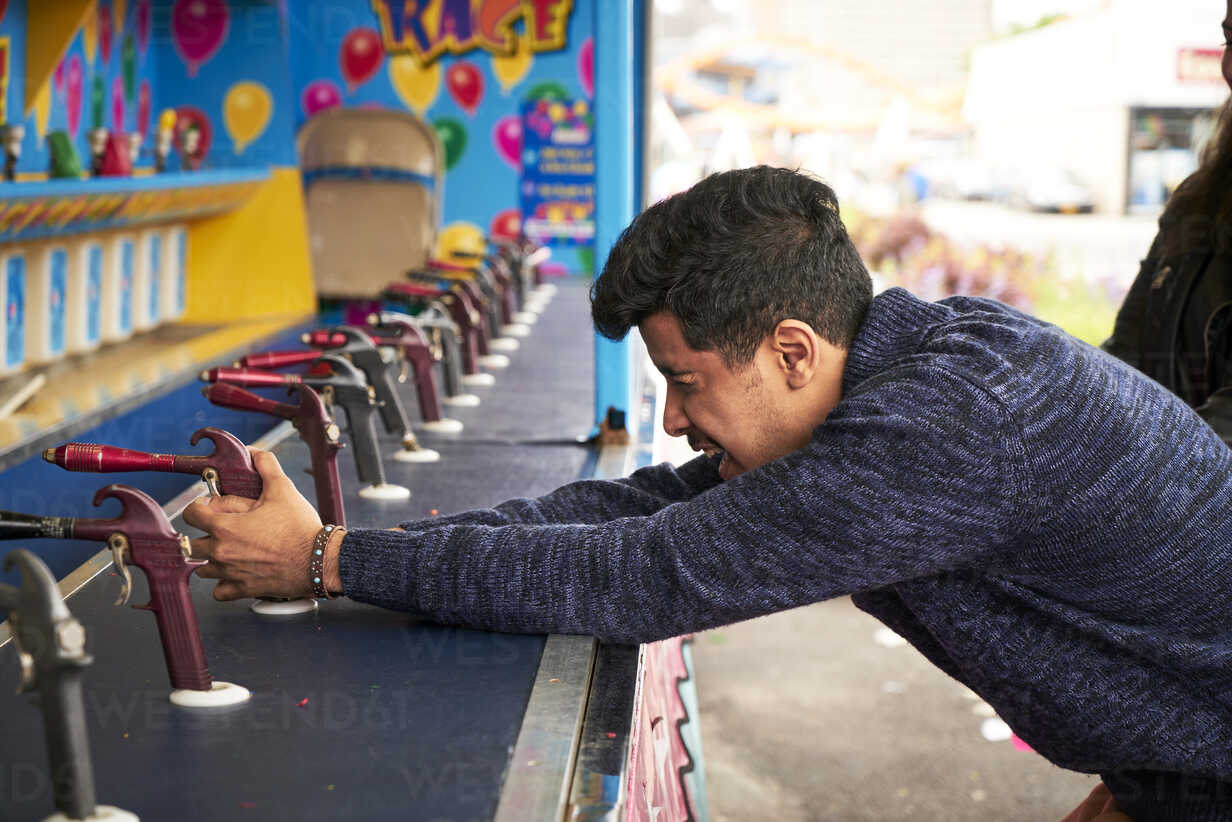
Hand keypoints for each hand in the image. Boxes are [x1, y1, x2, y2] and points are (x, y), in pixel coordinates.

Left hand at [182, 449, 321, 600]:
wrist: (319, 560)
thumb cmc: (299, 527)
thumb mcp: (283, 489)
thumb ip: (266, 466)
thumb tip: (254, 452)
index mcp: (225, 526)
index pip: (190, 514)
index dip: (199, 506)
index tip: (211, 507)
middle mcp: (221, 551)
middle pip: (192, 544)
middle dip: (205, 534)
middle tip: (225, 529)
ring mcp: (230, 573)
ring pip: (203, 568)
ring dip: (212, 559)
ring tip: (232, 551)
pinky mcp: (242, 589)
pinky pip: (218, 591)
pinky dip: (224, 583)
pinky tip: (237, 572)